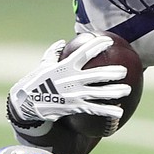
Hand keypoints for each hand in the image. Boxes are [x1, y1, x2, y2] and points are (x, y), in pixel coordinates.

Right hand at [7, 36, 132, 125]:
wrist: (26, 104)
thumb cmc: (35, 82)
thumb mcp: (42, 65)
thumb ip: (53, 53)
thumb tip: (62, 42)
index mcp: (65, 66)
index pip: (84, 53)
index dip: (97, 46)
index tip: (109, 41)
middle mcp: (72, 80)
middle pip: (97, 74)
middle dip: (113, 72)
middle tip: (125, 70)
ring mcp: (74, 94)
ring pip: (99, 93)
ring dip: (115, 92)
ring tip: (127, 90)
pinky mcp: (75, 107)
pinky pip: (94, 109)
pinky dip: (107, 111)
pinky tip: (119, 112)